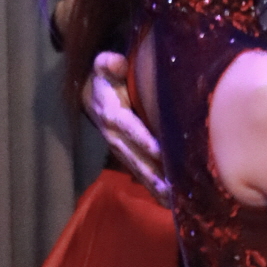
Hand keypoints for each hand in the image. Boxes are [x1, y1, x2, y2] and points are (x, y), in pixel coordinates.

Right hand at [83, 52, 171, 204]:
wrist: (92, 97)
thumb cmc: (107, 80)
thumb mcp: (105, 68)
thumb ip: (109, 64)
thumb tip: (114, 62)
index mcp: (111, 114)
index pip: (128, 127)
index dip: (142, 138)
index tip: (159, 150)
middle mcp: (115, 137)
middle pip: (135, 156)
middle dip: (153, 172)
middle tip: (172, 186)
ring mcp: (120, 151)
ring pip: (138, 170)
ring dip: (155, 186)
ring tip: (173, 201)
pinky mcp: (127, 159)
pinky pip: (140, 176)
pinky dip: (154, 190)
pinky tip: (171, 204)